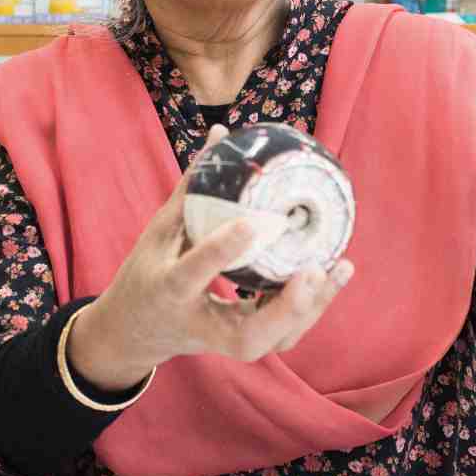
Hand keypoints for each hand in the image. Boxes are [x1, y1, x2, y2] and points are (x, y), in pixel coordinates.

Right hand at [68, 124, 354, 391]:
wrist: (135, 331)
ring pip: (273, 341)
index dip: (219, 252)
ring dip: (311, 308)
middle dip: (284, 309)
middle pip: (246, 338)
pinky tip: (333, 275)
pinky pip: (282, 333)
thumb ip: (193, 187)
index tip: (250, 224)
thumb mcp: (158, 231)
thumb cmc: (148, 272)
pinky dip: (310, 306)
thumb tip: (222, 133)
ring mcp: (222, 341)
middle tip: (312, 271)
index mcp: (168, 291)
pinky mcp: (242, 342)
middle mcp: (197, 325)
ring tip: (341, 268)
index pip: (191, 274)